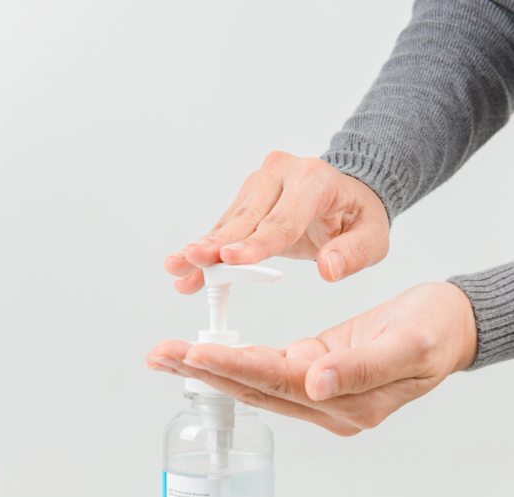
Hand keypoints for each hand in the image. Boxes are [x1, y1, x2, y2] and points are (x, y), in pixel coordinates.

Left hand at [147, 282, 477, 435]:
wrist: (449, 326)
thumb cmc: (434, 332)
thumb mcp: (409, 346)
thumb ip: (362, 368)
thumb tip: (317, 384)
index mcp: (347, 401)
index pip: (278, 382)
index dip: (236, 366)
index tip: (196, 351)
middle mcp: (326, 402)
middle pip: (254, 386)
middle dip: (204, 370)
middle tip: (161, 354)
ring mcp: (317, 390)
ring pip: (253, 380)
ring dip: (209, 366)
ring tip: (168, 353)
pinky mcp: (313, 370)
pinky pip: (265, 368)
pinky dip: (232, 358)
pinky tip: (203, 353)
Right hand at [165, 151, 389, 293]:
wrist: (345, 192)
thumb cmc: (357, 216)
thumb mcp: (374, 236)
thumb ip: (355, 253)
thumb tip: (329, 269)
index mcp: (313, 179)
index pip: (283, 219)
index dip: (256, 243)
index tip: (230, 260)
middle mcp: (280, 173)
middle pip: (246, 219)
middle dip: (216, 244)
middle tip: (191, 260)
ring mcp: (258, 183)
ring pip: (228, 223)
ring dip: (202, 249)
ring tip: (176, 267)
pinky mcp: (245, 197)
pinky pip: (223, 227)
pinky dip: (205, 250)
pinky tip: (184, 267)